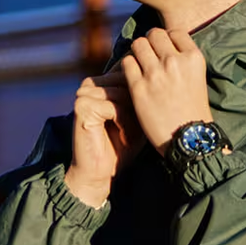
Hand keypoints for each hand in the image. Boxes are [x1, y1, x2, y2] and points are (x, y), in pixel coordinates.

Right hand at [64, 69, 143, 207]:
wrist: (99, 174)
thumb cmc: (121, 146)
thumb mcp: (137, 116)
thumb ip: (144, 95)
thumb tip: (163, 74)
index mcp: (100, 82)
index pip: (128, 70)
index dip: (143, 91)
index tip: (149, 113)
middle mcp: (90, 84)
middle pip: (126, 80)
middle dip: (138, 105)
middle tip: (138, 128)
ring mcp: (84, 93)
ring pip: (121, 93)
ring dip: (132, 117)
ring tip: (131, 135)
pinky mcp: (82, 106)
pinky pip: (113, 107)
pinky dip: (124, 123)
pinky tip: (125, 137)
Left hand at [119, 27, 211, 153]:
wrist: (189, 140)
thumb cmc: (193, 111)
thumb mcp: (197, 79)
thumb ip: (183, 61)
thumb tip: (164, 46)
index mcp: (193, 58)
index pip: (174, 32)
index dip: (167, 40)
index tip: (164, 51)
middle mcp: (175, 62)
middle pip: (154, 34)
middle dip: (150, 43)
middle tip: (149, 58)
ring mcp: (156, 74)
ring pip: (138, 44)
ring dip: (137, 53)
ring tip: (140, 66)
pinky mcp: (139, 88)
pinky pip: (126, 63)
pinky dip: (128, 67)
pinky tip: (132, 78)